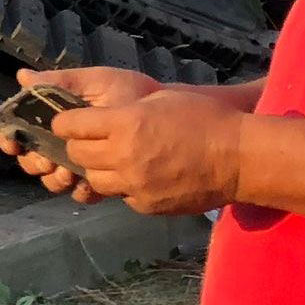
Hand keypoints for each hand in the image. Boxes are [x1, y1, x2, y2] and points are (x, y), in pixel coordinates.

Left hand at [6, 67, 244, 214]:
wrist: (240, 158)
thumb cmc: (205, 119)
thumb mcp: (161, 99)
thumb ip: (124, 109)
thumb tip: (96, 114)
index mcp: (125, 124)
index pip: (69, 125)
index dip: (65, 122)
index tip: (68, 121)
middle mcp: (124, 156)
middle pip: (76, 155)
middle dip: (78, 146)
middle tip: (91, 140)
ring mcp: (135, 185)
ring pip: (94, 180)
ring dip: (98, 169)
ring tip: (116, 160)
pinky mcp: (147, 205)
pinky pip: (122, 196)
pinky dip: (124, 186)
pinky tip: (141, 175)